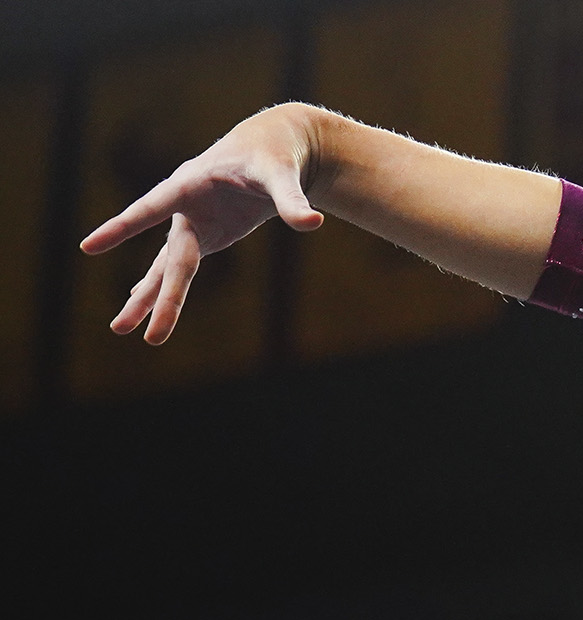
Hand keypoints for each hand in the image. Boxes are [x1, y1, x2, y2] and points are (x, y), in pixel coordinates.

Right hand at [79, 102, 326, 344]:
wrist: (275, 146)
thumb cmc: (274, 154)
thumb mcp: (282, 174)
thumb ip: (291, 200)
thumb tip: (312, 223)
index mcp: (190, 185)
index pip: (150, 210)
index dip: (122, 228)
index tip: (88, 247)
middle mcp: (184, 207)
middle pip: (167, 259)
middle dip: (151, 296)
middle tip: (122, 329)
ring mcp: (194, 223)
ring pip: (168, 266)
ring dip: (148, 297)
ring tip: (122, 328)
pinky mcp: (207, 234)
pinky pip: (180, 265)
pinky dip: (164, 285)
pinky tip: (140, 299)